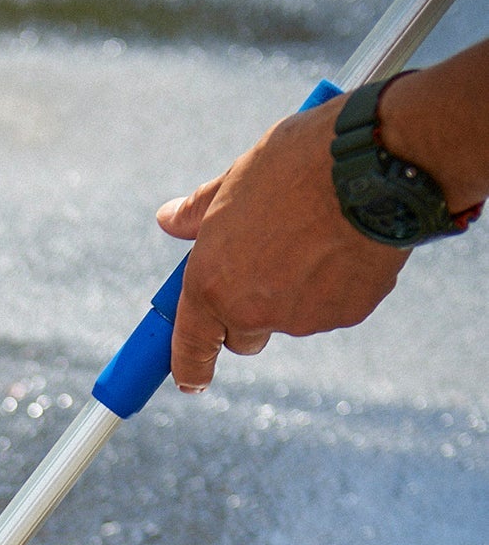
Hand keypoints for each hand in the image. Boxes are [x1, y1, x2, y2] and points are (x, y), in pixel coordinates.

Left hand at [156, 100, 406, 391]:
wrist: (375, 162)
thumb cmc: (297, 162)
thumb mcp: (236, 179)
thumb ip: (198, 213)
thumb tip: (168, 220)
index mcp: (211, 284)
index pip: (191, 346)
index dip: (189, 368)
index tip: (190, 382)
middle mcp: (251, 311)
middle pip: (243, 338)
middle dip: (249, 315)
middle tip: (267, 264)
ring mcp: (301, 318)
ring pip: (292, 318)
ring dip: (297, 290)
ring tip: (318, 232)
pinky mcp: (347, 314)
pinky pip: (335, 305)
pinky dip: (339, 283)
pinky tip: (350, 239)